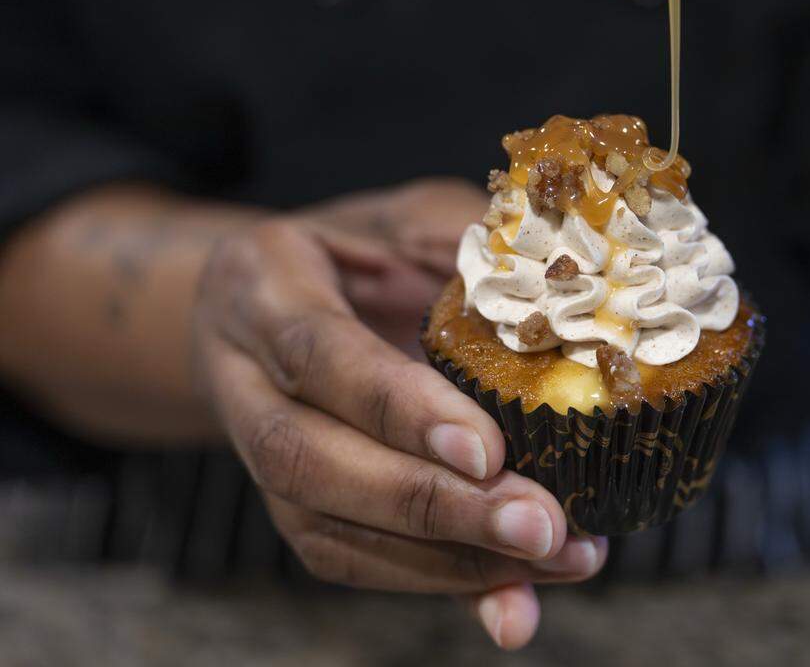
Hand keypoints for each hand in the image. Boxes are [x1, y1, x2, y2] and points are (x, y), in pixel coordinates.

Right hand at [191, 178, 606, 649]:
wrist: (276, 296)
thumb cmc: (362, 248)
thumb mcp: (412, 218)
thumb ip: (467, 255)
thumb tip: (561, 315)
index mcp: (263, 284)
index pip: (322, 354)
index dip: (399, 407)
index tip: (486, 451)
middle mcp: (243, 376)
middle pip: (311, 460)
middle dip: (430, 505)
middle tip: (540, 525)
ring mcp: (257, 451)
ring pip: (327, 529)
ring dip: (446, 560)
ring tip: (554, 559)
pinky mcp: (292, 504)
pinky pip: (352, 560)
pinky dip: (440, 582)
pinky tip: (515, 596)